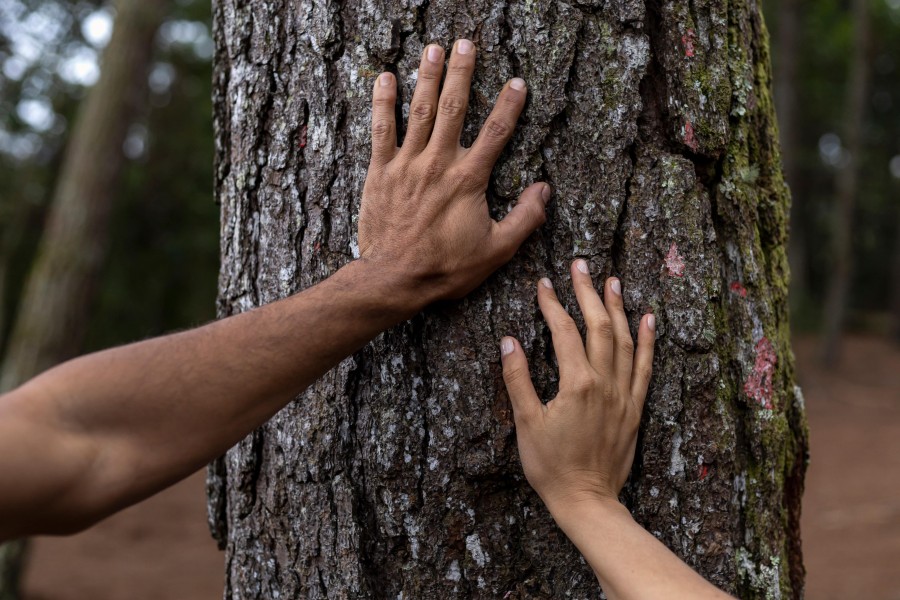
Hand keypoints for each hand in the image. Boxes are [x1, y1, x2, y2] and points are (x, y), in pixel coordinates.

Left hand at [358, 39, 550, 308]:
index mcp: (468, 180)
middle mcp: (438, 163)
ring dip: (426, 77)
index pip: (496, 133)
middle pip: (453, 108)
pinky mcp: (380, 172)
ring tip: (433, 49)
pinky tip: (384, 78)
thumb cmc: (446, 268)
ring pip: (419, 111)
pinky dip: (383, 102)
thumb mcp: (496, 251)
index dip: (508, 105)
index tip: (517, 82)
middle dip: (461, 73)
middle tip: (465, 43)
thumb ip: (525, 218)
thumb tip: (544, 189)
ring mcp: (407, 164)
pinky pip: (381, 130)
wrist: (395, 278)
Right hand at [500, 260, 655, 513]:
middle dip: (588, 293)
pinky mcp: (635, 408)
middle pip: (599, 326)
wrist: (587, 501)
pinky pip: (645, 367)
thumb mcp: (526, 423)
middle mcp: (605, 383)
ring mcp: (624, 394)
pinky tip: (648, 319)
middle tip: (580, 265)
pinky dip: (648, 341)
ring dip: (618, 308)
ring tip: (612, 281)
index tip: (543, 283)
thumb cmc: (551, 466)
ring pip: (625, 340)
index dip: (553, 304)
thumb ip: (517, 379)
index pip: (564, 331)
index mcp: (577, 384)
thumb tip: (509, 341)